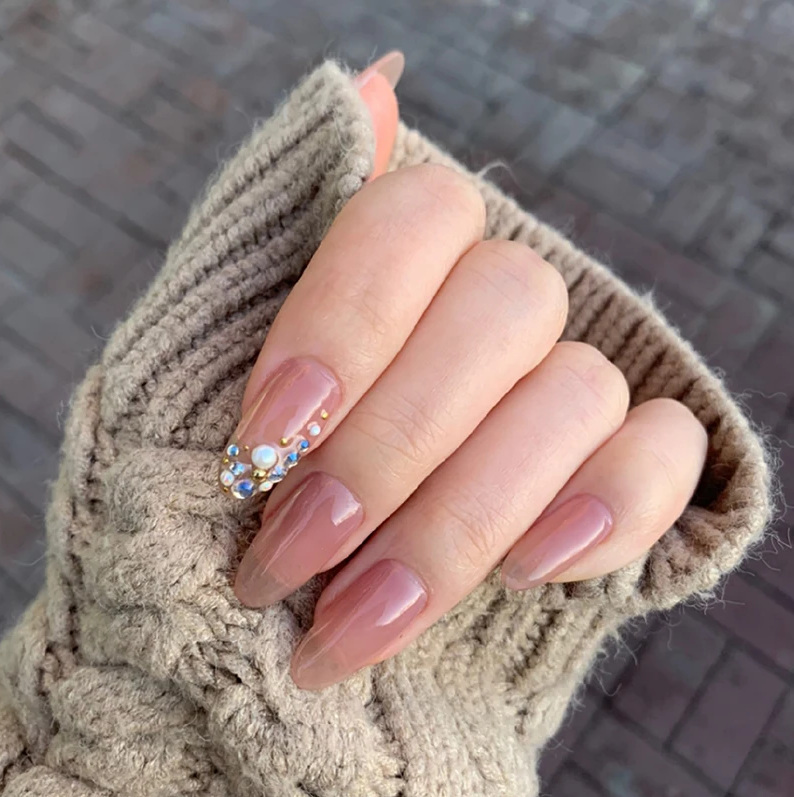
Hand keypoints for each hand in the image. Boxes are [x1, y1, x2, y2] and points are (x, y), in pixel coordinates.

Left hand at [225, 52, 706, 689]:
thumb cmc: (271, 468)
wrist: (325, 568)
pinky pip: (662, 456)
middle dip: (388, 449)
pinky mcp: (628, 459)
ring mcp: (575, 378)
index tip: (261, 452)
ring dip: (459, 521)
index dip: (342, 327)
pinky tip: (524, 573)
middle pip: (504, 309)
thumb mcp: (234, 357)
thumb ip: (283, 239)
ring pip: (575, 394)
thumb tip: (374, 81)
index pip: (413, 219)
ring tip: (357, 616)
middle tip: (290, 555)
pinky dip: (603, 512)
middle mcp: (504, 299)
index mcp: (413, 252)